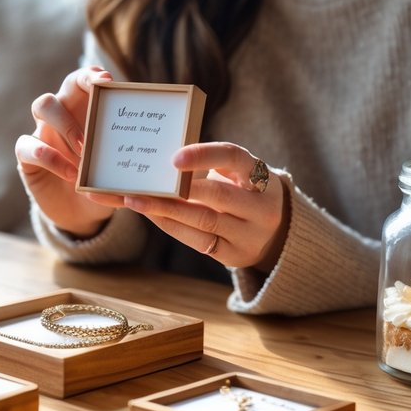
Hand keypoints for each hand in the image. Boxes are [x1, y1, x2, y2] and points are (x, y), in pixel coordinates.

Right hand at [15, 66, 123, 237]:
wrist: (79, 215)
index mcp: (84, 112)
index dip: (92, 75)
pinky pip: (27, 145)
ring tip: (85, 149)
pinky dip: (49, 156)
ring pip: (42, 105)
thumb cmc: (101, 183)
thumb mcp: (117, 171)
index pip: (85, 81)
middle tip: (98, 97)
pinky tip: (71, 173)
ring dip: (65, 123)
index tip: (107, 80)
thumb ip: (127, 159)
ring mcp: (42, 133)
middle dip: (79, 84)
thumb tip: (156, 160)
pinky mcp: (26, 157)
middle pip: (66, 82)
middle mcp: (62, 115)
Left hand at [124, 142, 286, 271]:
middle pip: (218, 195)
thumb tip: (161, 162)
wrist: (275, 234)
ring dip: (166, 210)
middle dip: (178, 190)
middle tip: (143, 185)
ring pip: (204, 220)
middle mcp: (262, 206)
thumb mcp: (238, 175)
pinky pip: (198, 240)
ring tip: (135, 201)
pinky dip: (171, 226)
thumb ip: (210, 166)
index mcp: (261, 176)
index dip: (204, 155)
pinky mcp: (234, 254)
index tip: (174, 158)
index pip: (233, 157)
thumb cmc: (243, 193)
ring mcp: (250, 234)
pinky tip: (151, 215)